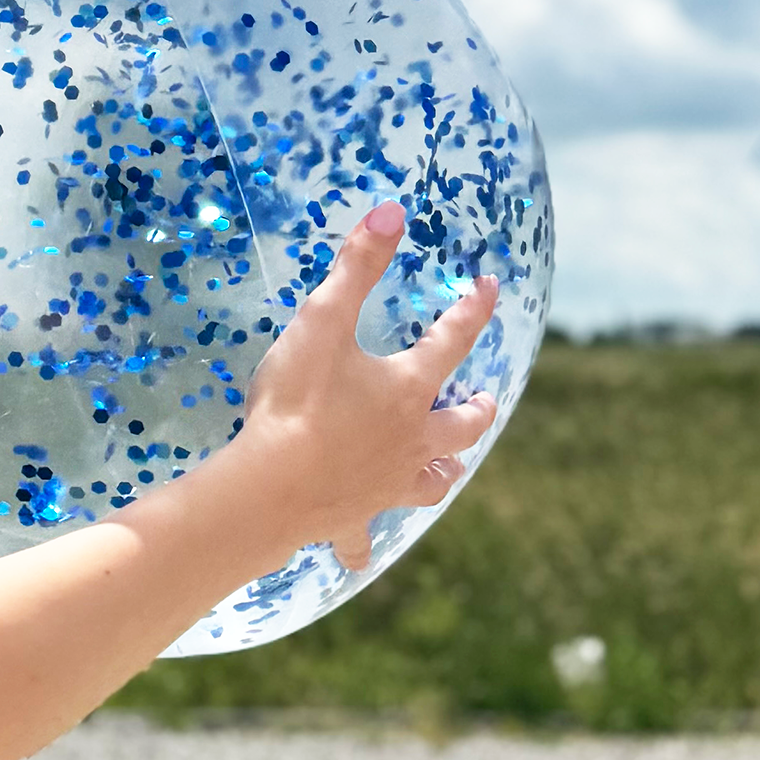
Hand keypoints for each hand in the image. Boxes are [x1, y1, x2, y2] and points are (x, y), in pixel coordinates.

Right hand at [230, 199, 498, 571]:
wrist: (271, 486)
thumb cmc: (296, 400)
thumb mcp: (323, 321)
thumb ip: (356, 265)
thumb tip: (392, 210)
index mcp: (407, 388)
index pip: (451, 340)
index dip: (471, 310)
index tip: (488, 288)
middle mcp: (410, 439)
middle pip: (460, 426)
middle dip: (476, 411)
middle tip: (484, 402)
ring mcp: (386, 483)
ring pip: (430, 480)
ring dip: (441, 469)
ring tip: (445, 465)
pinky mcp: (353, 517)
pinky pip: (361, 537)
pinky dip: (362, 542)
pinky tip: (360, 550)